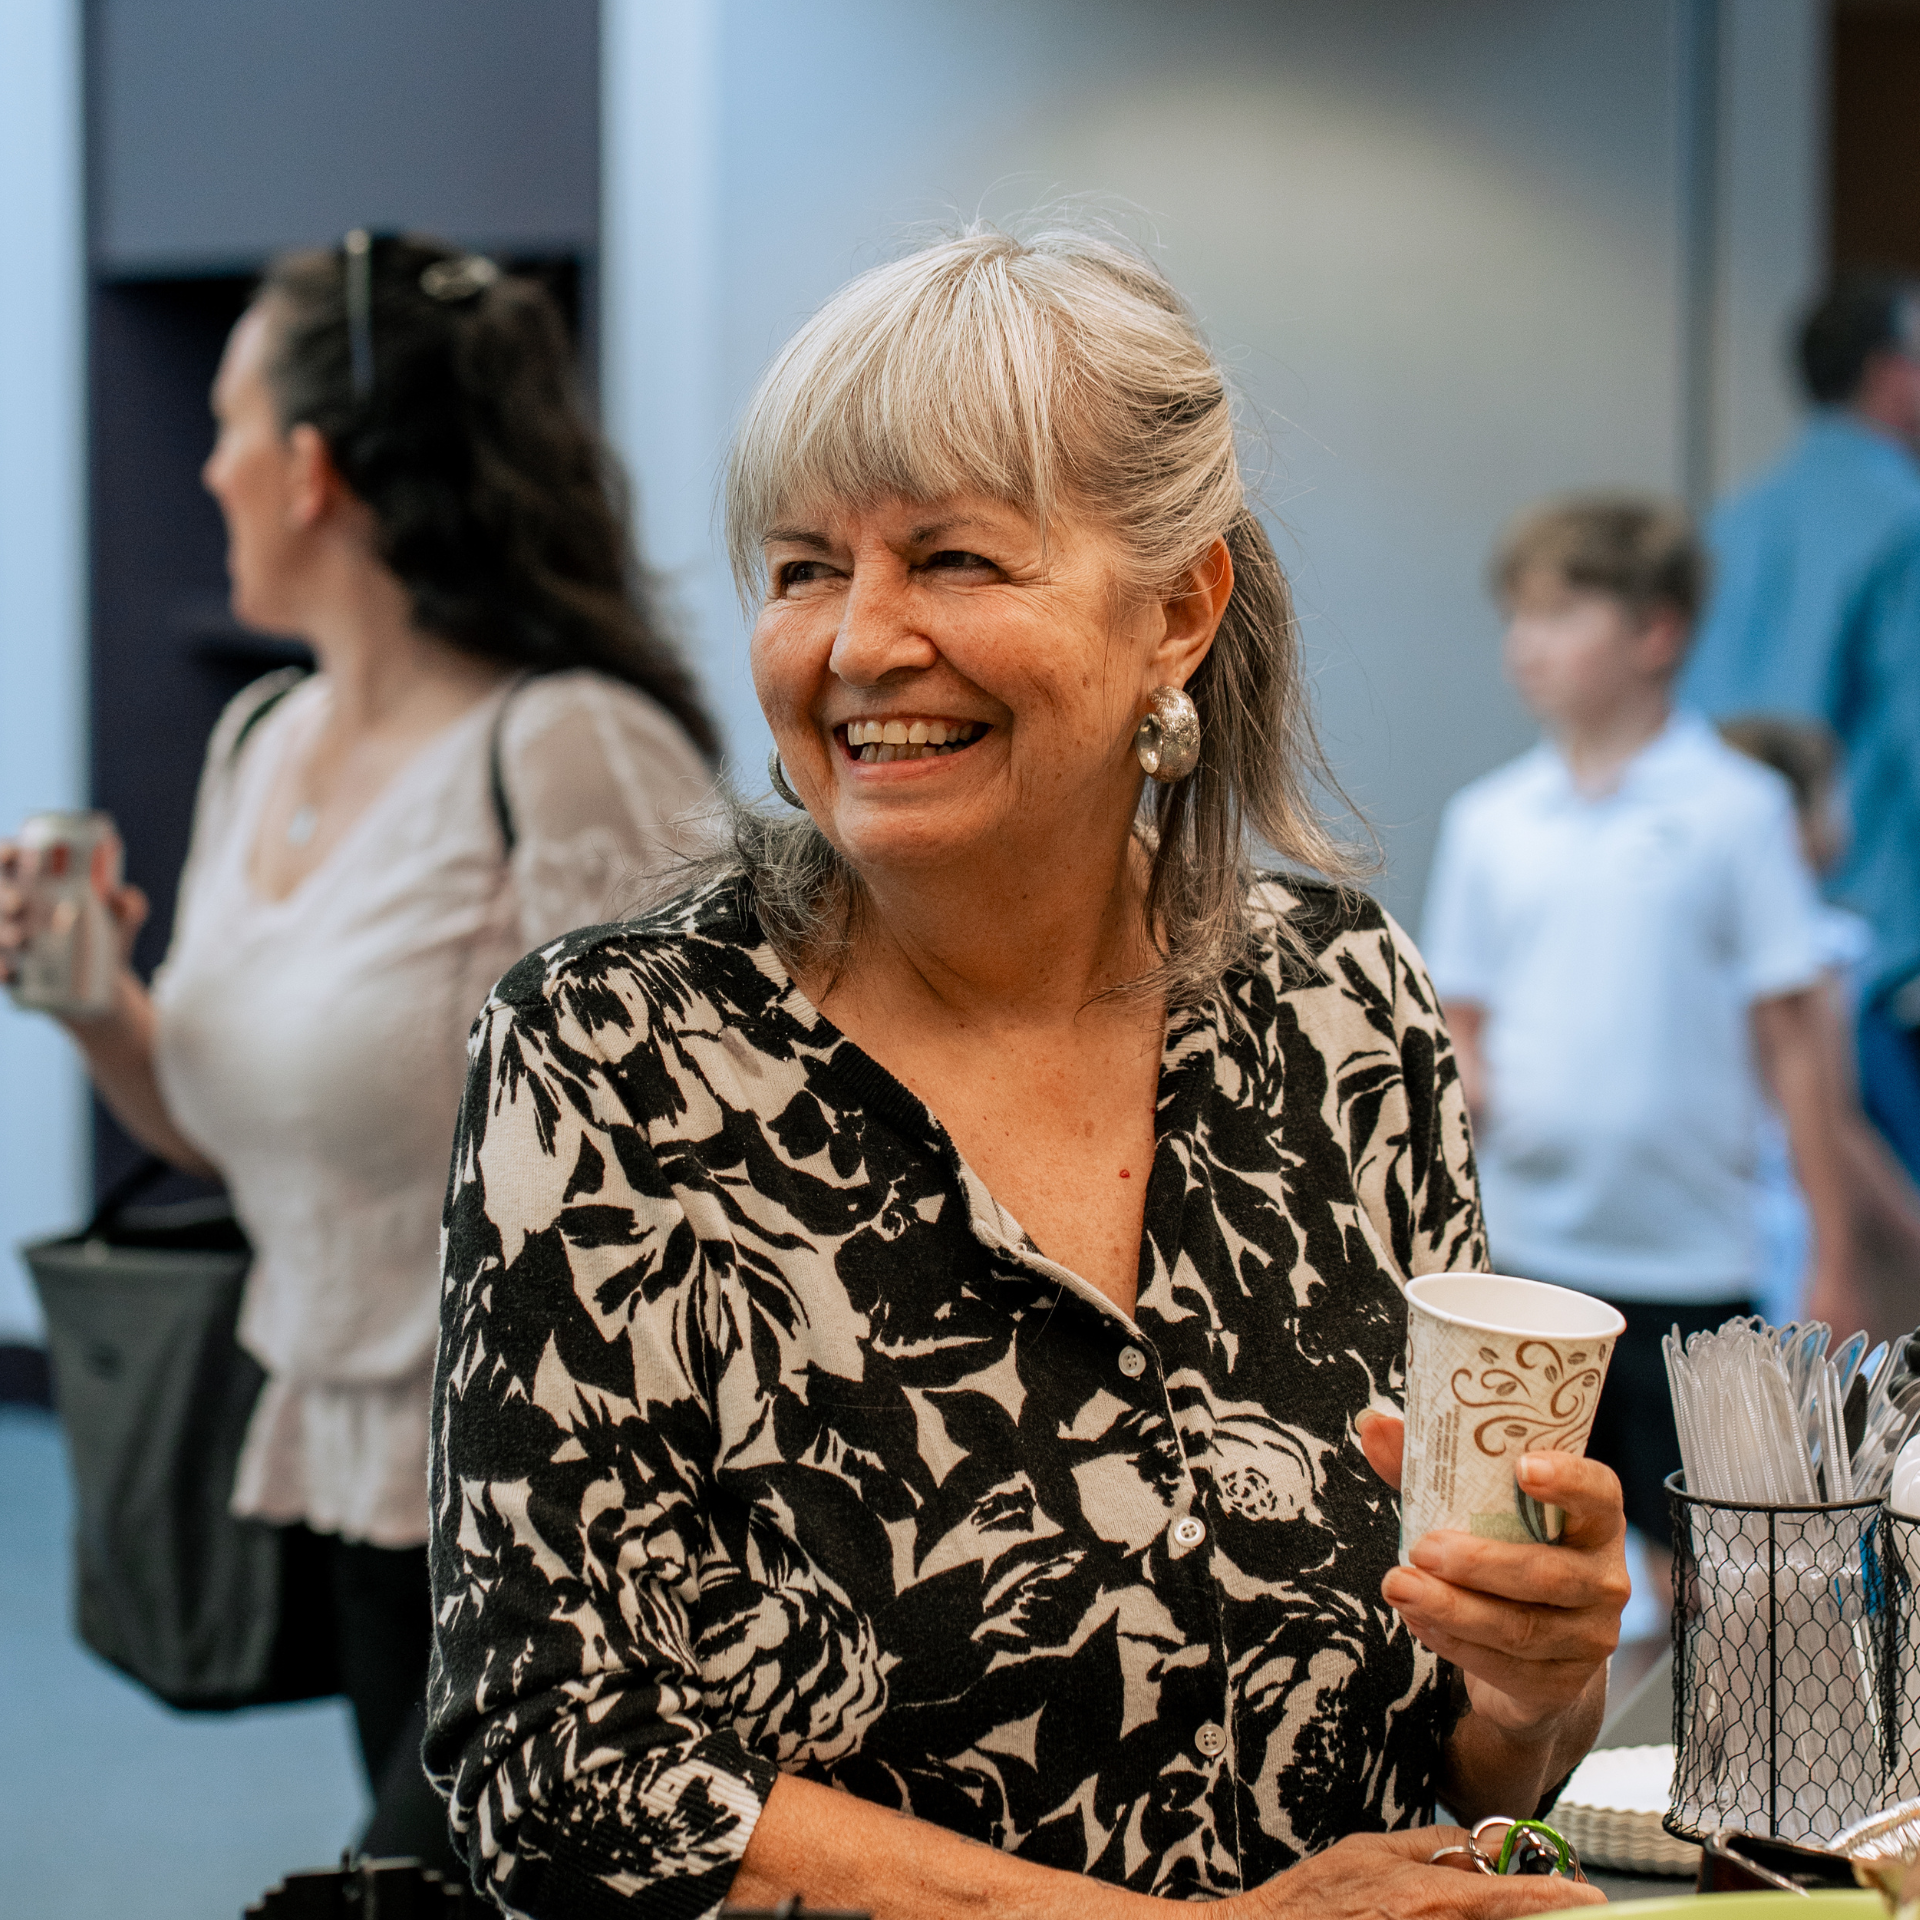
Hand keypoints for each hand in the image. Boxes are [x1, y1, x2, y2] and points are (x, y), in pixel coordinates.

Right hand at [0, 835, 147, 993]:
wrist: (108, 981)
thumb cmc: (109, 935)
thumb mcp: (123, 918)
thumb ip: (129, 904)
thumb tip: (120, 896)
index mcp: (36, 883)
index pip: (9, 859)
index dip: (4, 853)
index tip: (12, 855)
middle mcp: (17, 908)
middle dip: (2, 896)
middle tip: (17, 904)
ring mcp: (10, 936)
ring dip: (1, 931)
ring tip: (18, 939)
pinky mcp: (10, 967)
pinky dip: (1, 968)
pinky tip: (9, 971)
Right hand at [1233, 1825, 1602, 1919]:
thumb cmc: (1319, 1899)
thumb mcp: (1375, 1850)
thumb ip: (1435, 1844)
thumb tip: (1483, 1847)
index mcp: (1434, 1899)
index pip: (1518, 1897)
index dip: (1565, 1898)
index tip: (1596, 1900)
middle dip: (1542, 1914)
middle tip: (1562, 1905)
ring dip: (1511, 1919)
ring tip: (1521, 1906)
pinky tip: (1466, 1916)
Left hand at [1359, 1411, 1627, 1736]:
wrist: (1530, 1649)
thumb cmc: (1504, 1551)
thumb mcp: (1473, 1505)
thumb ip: (1428, 1465)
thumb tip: (1374, 1425)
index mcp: (1594, 1519)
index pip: (1599, 1493)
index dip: (1568, 1480)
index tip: (1523, 1467)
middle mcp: (1606, 1577)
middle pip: (1551, 1574)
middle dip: (1480, 1563)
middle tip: (1421, 1549)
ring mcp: (1590, 1635)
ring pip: (1522, 1628)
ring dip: (1453, 1609)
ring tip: (1399, 1587)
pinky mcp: (1563, 1683)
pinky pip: (1507, 1666)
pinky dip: (1455, 1644)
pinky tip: (1419, 1621)